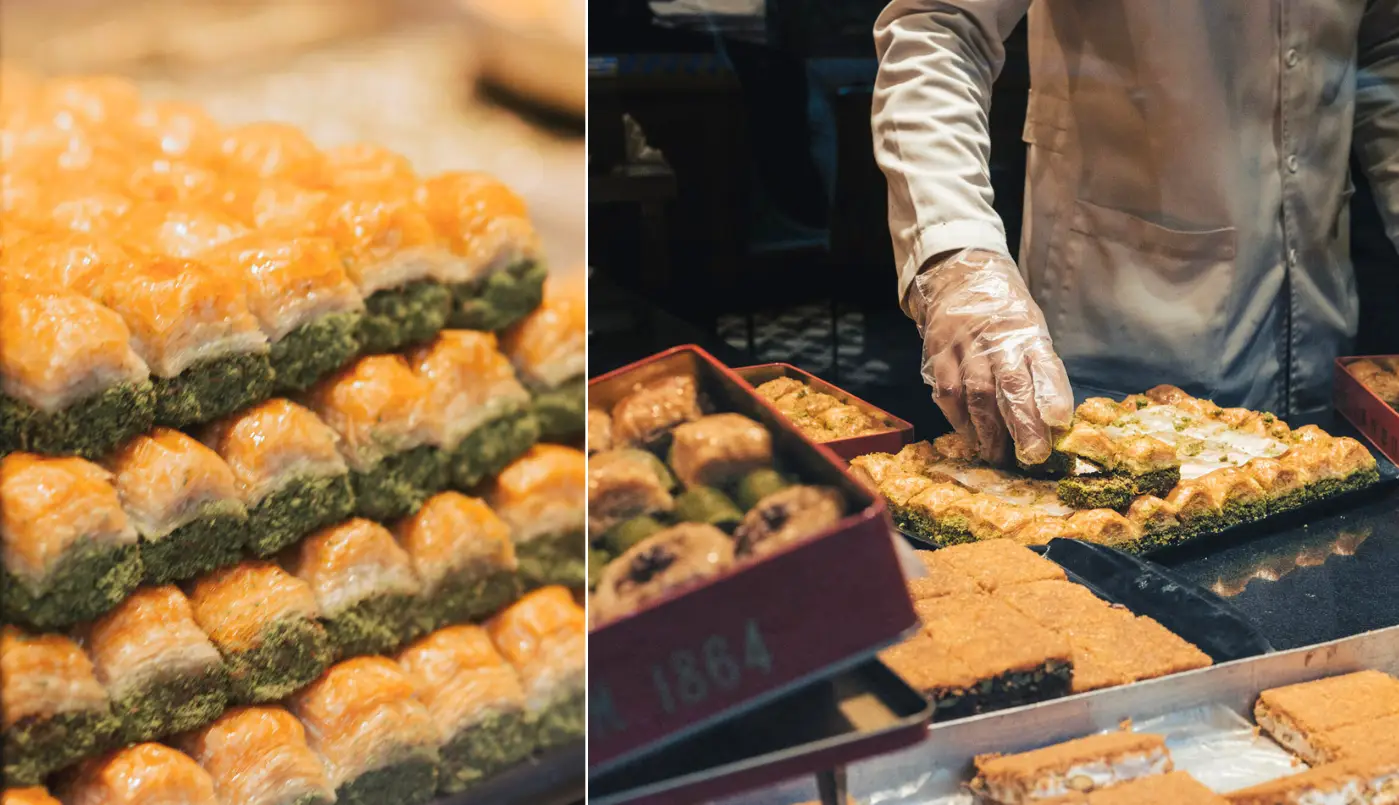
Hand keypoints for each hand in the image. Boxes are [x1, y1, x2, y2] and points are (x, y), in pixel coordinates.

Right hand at [907, 248, 1073, 464]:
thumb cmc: (1002, 313)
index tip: (1059, 421)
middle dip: (1023, 424)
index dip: (1052, 393)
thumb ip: (1039, 366)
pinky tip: (969, 436)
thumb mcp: (1030, 327)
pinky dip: (958, 419)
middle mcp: (997, 338)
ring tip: (998, 455)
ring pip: (977, 393)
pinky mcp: (938, 355)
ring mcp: (964, 346)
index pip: (1044, 363)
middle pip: (1011, 385)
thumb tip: (1053, 417)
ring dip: (989, 430)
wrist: (957, 277)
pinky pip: (947, 393)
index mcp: (1027, 330)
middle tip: (1032, 456)